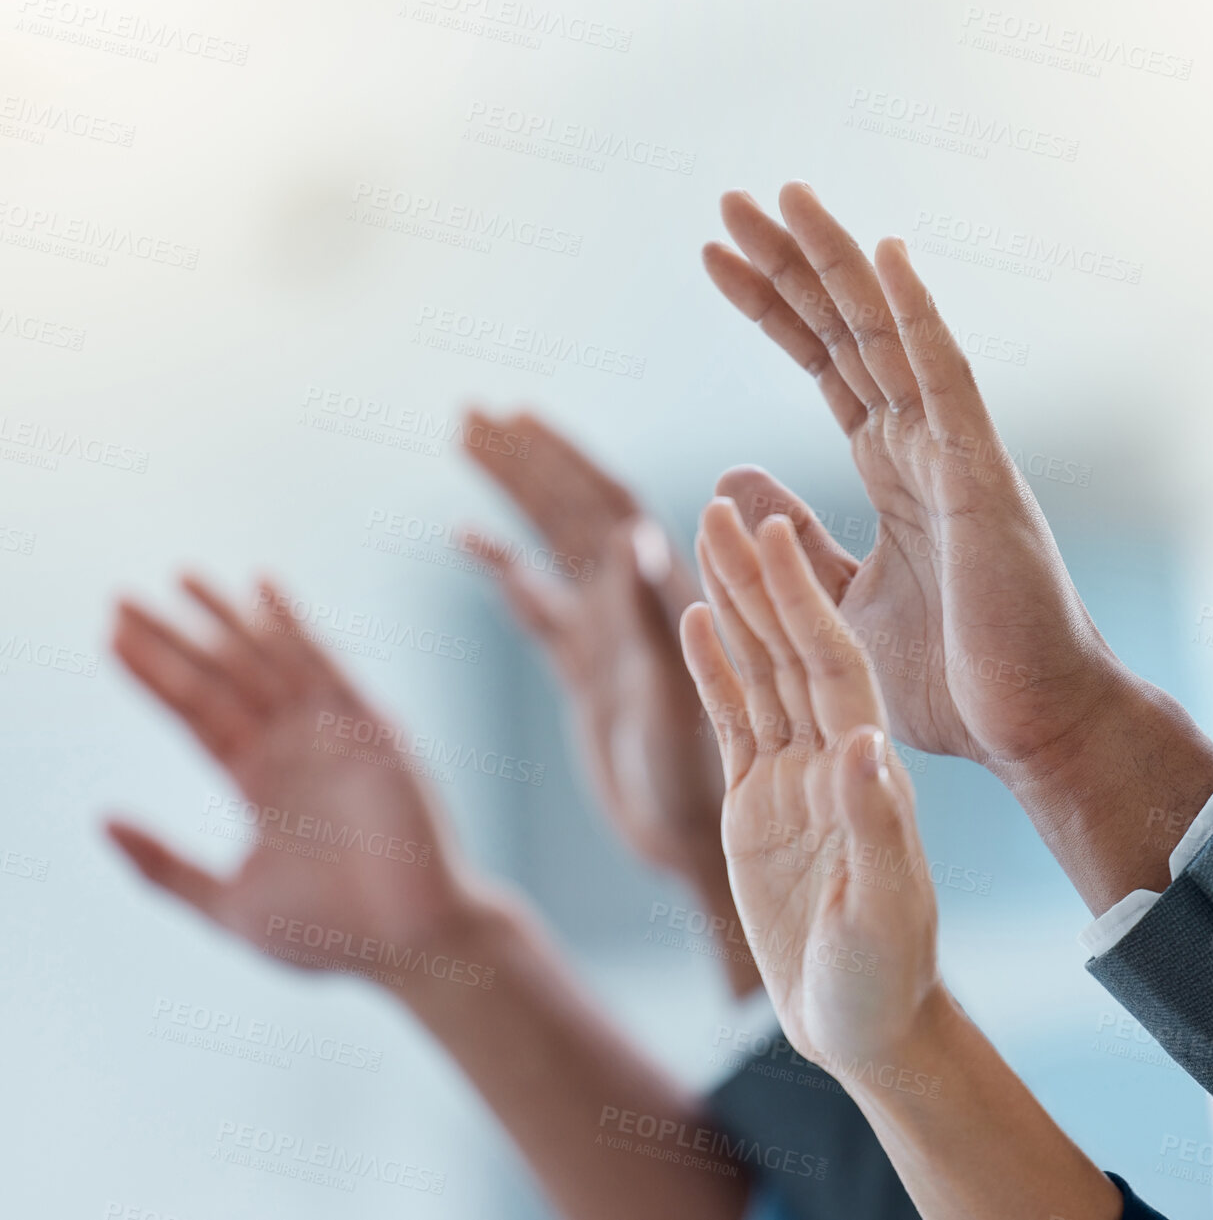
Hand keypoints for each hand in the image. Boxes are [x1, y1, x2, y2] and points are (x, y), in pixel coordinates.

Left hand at [107, 578, 476, 979]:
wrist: (410, 940)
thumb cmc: (332, 934)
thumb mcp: (227, 903)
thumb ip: (164, 865)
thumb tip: (101, 819)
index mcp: (263, 784)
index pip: (198, 715)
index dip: (155, 677)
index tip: (108, 637)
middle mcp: (294, 748)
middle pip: (223, 678)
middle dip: (175, 638)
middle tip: (121, 596)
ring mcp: (332, 733)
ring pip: (266, 662)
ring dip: (225, 618)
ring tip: (180, 577)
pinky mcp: (369, 727)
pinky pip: (324, 666)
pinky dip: (294, 626)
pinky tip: (263, 587)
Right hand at [462, 409, 722, 881]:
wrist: (690, 846)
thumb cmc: (702, 787)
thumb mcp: (678, 704)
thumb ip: (655, 624)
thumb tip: (637, 532)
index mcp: (663, 606)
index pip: (613, 510)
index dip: (568, 462)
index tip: (521, 417)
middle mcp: (636, 608)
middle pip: (579, 511)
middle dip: (533, 461)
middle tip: (475, 410)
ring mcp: (608, 635)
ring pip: (556, 544)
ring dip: (518, 492)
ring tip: (466, 434)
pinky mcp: (585, 671)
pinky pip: (540, 602)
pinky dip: (506, 567)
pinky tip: (468, 536)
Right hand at [681, 501, 938, 1065]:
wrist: (865, 1025)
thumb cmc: (885, 977)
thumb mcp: (883, 909)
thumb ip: (873, 825)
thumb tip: (860, 742)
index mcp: (866, 767)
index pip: (831, 662)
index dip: (805, 597)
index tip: (778, 531)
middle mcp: (832, 754)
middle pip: (790, 648)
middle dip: (759, 577)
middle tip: (725, 504)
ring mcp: (792, 774)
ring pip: (758, 671)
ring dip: (733, 603)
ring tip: (705, 534)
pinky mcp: (757, 802)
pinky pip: (734, 720)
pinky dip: (713, 669)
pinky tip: (694, 617)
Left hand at [702, 185, 1212, 910]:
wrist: (1030, 730)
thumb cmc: (951, 679)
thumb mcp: (833, 605)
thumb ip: (790, 540)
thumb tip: (732, 480)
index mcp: (894, 469)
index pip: (825, 366)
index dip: (774, 308)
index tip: (716, 257)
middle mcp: (924, 444)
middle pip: (846, 333)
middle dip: (789, 266)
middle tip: (733, 200)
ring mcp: (956, 455)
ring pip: (888, 339)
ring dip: (835, 267)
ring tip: (783, 199)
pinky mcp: (982, 482)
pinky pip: (945, 383)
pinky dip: (916, 318)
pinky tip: (884, 255)